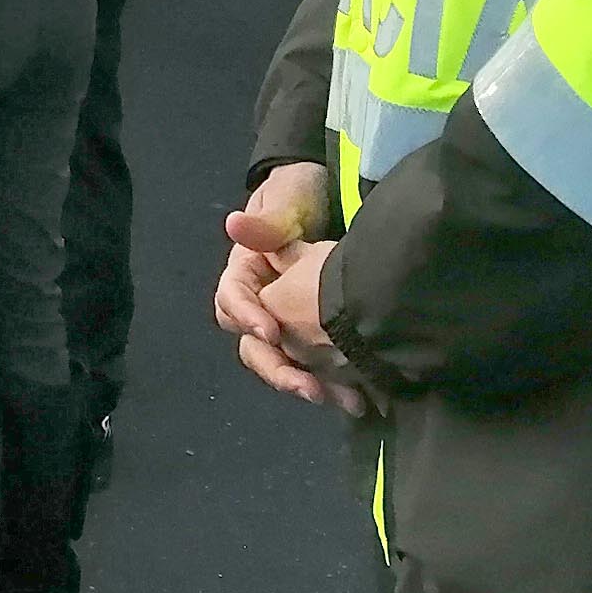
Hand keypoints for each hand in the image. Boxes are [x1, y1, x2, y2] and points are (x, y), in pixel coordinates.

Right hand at [214, 171, 369, 416]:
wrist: (335, 194)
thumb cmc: (300, 193)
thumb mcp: (287, 201)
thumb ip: (268, 222)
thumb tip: (232, 224)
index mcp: (245, 272)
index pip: (232, 301)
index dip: (248, 317)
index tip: (271, 332)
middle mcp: (260, 302)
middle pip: (252, 345)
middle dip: (276, 367)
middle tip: (306, 385)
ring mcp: (287, 321)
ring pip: (282, 362)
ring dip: (303, 383)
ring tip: (333, 398)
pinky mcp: (313, 334)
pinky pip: (314, 365)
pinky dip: (333, 384)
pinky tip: (358, 399)